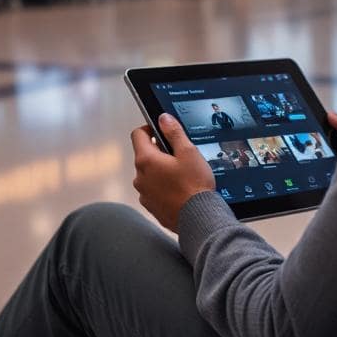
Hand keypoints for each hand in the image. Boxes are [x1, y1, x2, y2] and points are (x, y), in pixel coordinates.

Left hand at [130, 113, 214, 231]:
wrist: (198, 218)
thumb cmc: (194, 186)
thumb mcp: (188, 152)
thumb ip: (174, 133)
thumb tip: (163, 119)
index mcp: (146, 160)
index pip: (138, 135)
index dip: (149, 129)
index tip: (161, 131)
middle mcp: (140, 177)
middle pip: (144, 155)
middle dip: (159, 152)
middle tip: (179, 156)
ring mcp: (144, 194)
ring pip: (149, 174)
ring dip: (160, 171)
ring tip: (182, 175)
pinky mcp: (151, 206)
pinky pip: (154, 190)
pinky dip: (163, 187)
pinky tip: (180, 190)